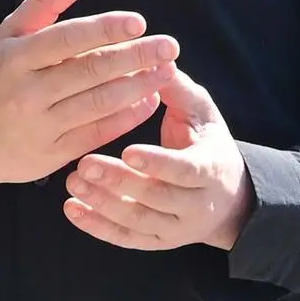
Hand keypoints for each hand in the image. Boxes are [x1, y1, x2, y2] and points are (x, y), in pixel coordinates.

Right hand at [0, 0, 176, 213]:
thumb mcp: (6, 36)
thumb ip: (45, 3)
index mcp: (16, 57)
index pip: (68, 39)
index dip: (106, 30)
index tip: (140, 23)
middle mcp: (28, 92)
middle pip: (90, 72)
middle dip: (135, 58)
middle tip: (169, 47)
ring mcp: (40, 127)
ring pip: (99, 104)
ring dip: (138, 87)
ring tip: (166, 71)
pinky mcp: (51, 156)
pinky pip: (96, 134)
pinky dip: (126, 117)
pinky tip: (148, 101)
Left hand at [64, 64, 250, 250]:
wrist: (228, 201)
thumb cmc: (207, 144)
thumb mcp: (203, 114)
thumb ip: (179, 90)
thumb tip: (158, 59)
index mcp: (210, 170)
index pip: (184, 170)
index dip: (157, 163)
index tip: (127, 150)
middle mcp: (196, 205)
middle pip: (155, 197)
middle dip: (118, 182)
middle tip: (84, 164)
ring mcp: (175, 228)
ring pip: (136, 222)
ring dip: (102, 204)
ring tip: (72, 182)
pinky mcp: (156, 242)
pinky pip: (125, 239)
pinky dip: (97, 227)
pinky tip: (71, 209)